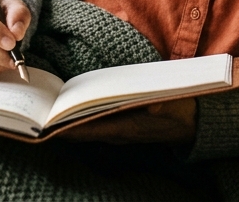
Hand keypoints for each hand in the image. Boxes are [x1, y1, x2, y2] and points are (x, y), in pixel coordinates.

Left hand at [59, 98, 196, 144]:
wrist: (194, 124)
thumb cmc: (181, 110)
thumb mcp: (173, 106)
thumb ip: (160, 107)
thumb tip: (151, 107)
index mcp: (128, 128)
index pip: (92, 130)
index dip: (70, 128)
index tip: (49, 126)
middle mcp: (121, 132)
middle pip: (86, 131)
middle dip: (65, 124)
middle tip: (43, 115)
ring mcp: (122, 131)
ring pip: (91, 128)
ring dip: (73, 121)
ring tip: (53, 111)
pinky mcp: (125, 126)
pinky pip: (99, 125)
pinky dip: (85, 119)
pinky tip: (76, 108)